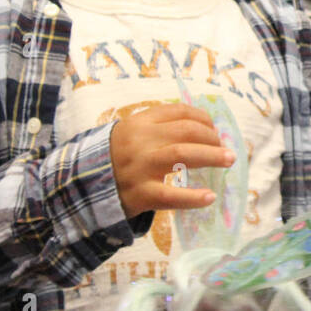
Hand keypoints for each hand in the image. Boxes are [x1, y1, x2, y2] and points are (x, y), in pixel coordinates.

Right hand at [109, 103, 233, 219]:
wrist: (82, 186)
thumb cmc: (117, 157)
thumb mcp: (132, 133)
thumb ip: (159, 125)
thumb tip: (203, 126)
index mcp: (140, 123)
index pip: (179, 112)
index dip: (203, 118)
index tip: (214, 128)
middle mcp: (140, 141)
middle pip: (186, 131)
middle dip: (211, 137)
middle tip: (225, 147)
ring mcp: (140, 168)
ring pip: (183, 154)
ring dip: (212, 156)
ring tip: (229, 159)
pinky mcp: (140, 194)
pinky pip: (171, 196)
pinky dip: (193, 197)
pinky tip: (210, 197)